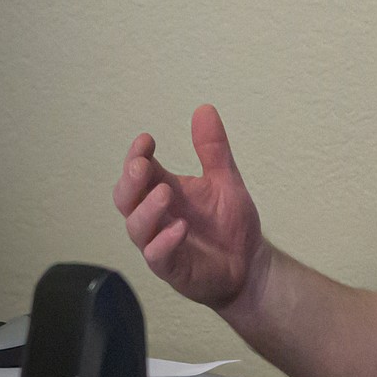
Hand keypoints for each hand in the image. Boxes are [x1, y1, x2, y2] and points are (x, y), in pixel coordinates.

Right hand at [113, 105, 266, 312]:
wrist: (250, 264)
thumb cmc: (230, 224)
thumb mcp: (225, 180)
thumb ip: (213, 148)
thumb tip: (204, 108)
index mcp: (164, 191)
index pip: (138, 171)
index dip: (136, 155)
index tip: (146, 139)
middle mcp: (157, 217)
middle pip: (126, 198)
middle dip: (130, 180)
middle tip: (142, 164)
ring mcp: (160, 242)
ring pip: (136, 227)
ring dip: (147, 209)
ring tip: (165, 193)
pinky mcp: (172, 267)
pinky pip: (158, 256)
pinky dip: (165, 241)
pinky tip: (181, 228)